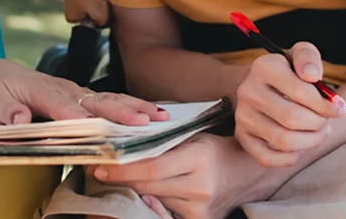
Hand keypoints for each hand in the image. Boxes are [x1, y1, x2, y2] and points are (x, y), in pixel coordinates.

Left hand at [0, 59, 169, 125]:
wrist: (1, 76)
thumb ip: (5, 110)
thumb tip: (21, 118)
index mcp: (42, 89)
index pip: (63, 104)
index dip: (80, 116)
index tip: (98, 126)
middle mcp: (64, 89)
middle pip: (95, 100)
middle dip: (121, 111)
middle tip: (146, 121)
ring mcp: (76, 92)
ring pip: (108, 99)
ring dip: (134, 107)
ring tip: (161, 116)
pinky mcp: (82, 98)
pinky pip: (108, 103)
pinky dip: (130, 107)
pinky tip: (151, 114)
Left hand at [89, 134, 273, 218]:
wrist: (246, 173)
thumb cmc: (213, 148)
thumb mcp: (191, 136)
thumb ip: (163, 140)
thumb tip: (125, 141)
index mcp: (198, 158)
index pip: (151, 167)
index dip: (123, 168)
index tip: (101, 165)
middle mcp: (200, 186)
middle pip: (149, 186)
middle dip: (121, 180)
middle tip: (100, 171)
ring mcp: (201, 209)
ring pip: (155, 200)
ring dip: (135, 191)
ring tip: (118, 180)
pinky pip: (167, 213)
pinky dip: (152, 204)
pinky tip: (142, 195)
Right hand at [235, 42, 345, 166]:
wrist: (256, 82)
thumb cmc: (286, 71)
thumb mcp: (299, 54)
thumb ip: (309, 58)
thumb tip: (311, 76)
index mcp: (263, 67)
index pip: (302, 92)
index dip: (328, 106)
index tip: (339, 109)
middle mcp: (248, 90)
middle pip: (293, 119)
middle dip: (319, 124)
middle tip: (325, 121)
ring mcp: (242, 114)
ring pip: (283, 141)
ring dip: (310, 142)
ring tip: (317, 132)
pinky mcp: (241, 134)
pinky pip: (267, 158)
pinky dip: (289, 158)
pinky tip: (298, 146)